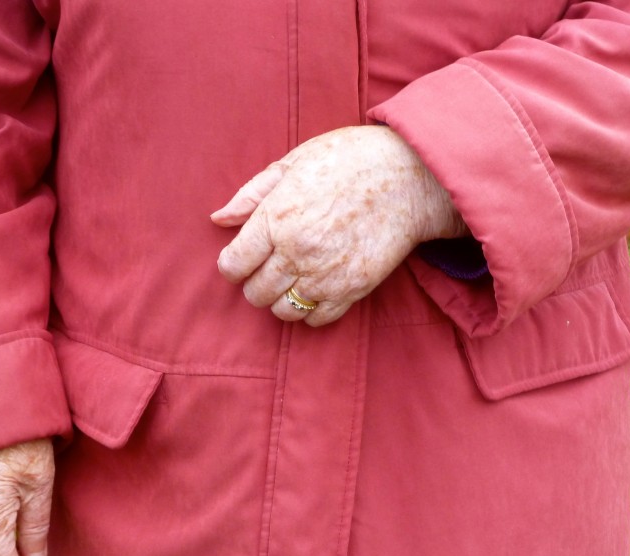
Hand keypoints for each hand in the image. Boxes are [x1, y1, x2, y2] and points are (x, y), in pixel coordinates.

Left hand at [211, 125, 467, 325]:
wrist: (411, 176)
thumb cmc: (350, 160)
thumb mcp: (294, 162)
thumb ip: (252, 194)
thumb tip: (218, 219)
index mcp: (276, 218)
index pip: (233, 265)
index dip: (232, 264)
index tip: (242, 258)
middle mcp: (297, 251)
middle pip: (255, 293)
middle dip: (255, 284)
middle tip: (268, 269)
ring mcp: (325, 274)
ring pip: (283, 311)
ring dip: (281, 300)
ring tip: (292, 281)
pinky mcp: (353, 289)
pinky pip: (317, 319)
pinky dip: (310, 311)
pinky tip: (315, 290)